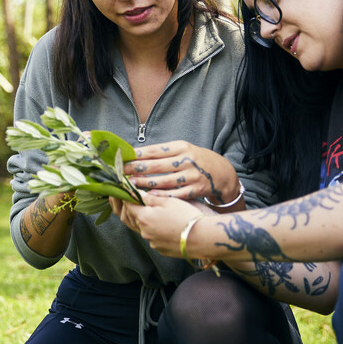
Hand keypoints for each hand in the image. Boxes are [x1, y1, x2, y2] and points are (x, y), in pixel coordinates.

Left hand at [120, 191, 215, 257]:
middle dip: (126, 208)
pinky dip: (150, 229)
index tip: (124, 189)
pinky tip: (157, 223)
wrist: (204, 238)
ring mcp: (152, 242)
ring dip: (137, 219)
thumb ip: (149, 197)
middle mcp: (144, 232)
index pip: (127, 204)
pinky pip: (150, 237)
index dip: (124, 196)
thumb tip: (135, 192)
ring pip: (139, 229)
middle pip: (128, 218)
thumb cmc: (187, 216)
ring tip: (141, 210)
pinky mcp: (161, 249)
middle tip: (126, 199)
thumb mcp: (168, 201)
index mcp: (144, 217)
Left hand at [124, 141, 241, 208]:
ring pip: (164, 181)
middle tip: (119, 172)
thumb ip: (163, 153)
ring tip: (130, 184)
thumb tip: (136, 154)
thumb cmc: (196, 161)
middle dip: (136, 169)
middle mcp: (186, 160)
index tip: (122, 157)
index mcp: (181, 147)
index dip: (137, 155)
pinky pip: (176, 194)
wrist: (223, 174)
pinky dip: (162, 196)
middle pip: (156, 165)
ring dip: (145, 183)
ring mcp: (192, 176)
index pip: (155, 150)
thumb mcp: (183, 151)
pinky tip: (148, 197)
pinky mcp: (196, 190)